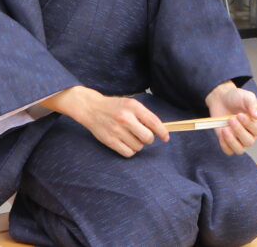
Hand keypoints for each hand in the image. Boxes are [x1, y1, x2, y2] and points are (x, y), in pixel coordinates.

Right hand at [43, 86, 168, 157]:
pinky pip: (128, 153)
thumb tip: (158, 130)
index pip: (154, 122)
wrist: (91, 108)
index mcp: (133, 106)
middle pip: (148, 138)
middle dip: (149, 139)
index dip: (162, 132)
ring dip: (137, 144)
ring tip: (130, 137)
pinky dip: (130, 150)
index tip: (165, 137)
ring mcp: (117, 130)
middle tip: (143, 135)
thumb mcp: (129, 104)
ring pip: (138, 147)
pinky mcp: (109, 140)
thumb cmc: (114, 107)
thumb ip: (143, 115)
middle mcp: (125, 118)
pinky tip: (125, 143)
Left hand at [205, 81, 256, 155]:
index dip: (249, 125)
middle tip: (231, 119)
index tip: (239, 115)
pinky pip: (229, 151)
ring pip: (240, 149)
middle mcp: (251, 133)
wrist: (221, 99)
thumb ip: (253, 104)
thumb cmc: (236, 98)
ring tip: (225, 128)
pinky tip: (221, 134)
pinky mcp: (228, 142)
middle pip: (249, 141)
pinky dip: (225, 145)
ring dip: (231, 140)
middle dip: (239, 130)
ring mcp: (239, 139)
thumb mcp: (246, 96)